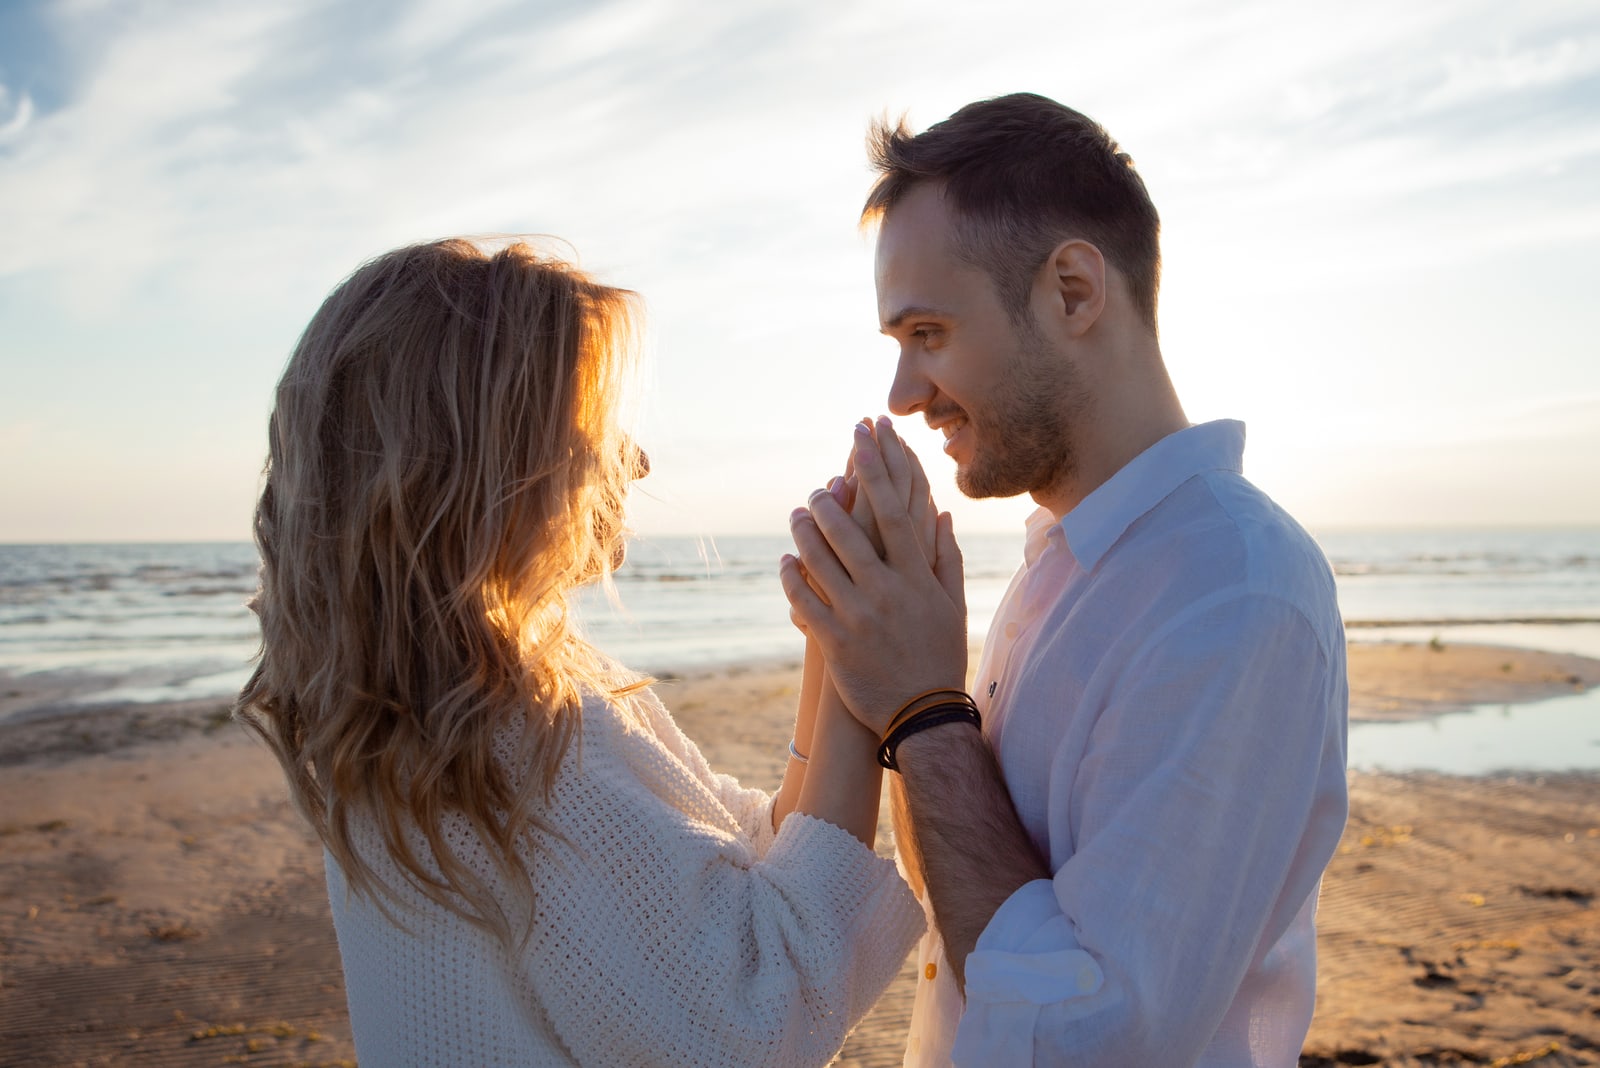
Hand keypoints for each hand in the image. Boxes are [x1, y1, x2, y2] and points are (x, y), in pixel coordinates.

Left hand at [781, 419, 966, 734]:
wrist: (922, 716)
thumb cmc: (940, 656)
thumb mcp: (951, 604)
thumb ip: (945, 555)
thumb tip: (942, 511)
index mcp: (917, 576)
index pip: (895, 510)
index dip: (878, 469)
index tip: (866, 439)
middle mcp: (887, 590)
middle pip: (851, 530)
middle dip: (831, 500)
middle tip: (818, 484)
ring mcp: (858, 615)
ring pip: (822, 561)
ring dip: (806, 532)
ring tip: (798, 513)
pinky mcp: (835, 641)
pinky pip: (805, 599)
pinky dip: (792, 577)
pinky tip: (785, 561)